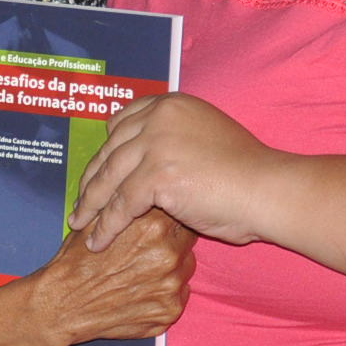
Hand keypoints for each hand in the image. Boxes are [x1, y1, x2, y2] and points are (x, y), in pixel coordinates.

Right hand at [25, 210, 196, 345]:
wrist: (63, 305)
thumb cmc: (77, 261)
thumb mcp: (98, 222)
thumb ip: (126, 205)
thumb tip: (145, 190)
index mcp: (153, 226)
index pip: (177, 211)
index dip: (166, 215)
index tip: (155, 222)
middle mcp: (168, 254)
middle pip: (186, 238)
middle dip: (171, 240)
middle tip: (148, 249)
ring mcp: (171, 285)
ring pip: (185, 267)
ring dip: (170, 267)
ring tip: (143, 271)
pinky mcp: (170, 310)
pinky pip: (179, 294)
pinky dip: (165, 292)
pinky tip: (142, 291)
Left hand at [71, 93, 286, 250]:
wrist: (267, 189)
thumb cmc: (246, 172)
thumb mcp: (205, 138)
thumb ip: (176, 139)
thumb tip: (150, 156)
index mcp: (172, 104)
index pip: (122, 123)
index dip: (106, 149)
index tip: (96, 169)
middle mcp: (159, 116)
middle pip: (110, 150)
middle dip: (91, 179)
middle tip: (79, 203)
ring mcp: (156, 143)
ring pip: (109, 178)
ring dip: (89, 205)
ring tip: (78, 225)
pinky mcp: (156, 175)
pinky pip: (120, 205)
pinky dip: (105, 227)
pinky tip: (98, 242)